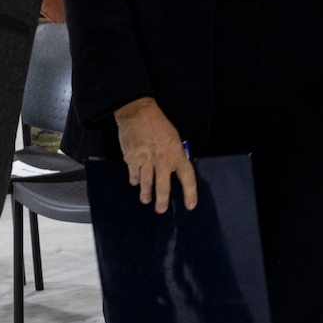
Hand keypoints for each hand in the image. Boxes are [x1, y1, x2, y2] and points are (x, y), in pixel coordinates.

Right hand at [114, 97, 194, 212]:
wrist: (138, 112)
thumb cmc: (158, 123)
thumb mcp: (174, 138)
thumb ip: (175, 154)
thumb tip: (175, 169)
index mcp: (176, 154)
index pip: (187, 177)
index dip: (190, 193)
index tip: (190, 205)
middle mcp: (162, 160)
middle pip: (163, 186)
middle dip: (162, 200)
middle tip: (161, 209)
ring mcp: (146, 161)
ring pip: (146, 183)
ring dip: (146, 194)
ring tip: (146, 200)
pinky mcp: (132, 159)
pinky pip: (134, 175)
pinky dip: (135, 180)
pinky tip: (136, 182)